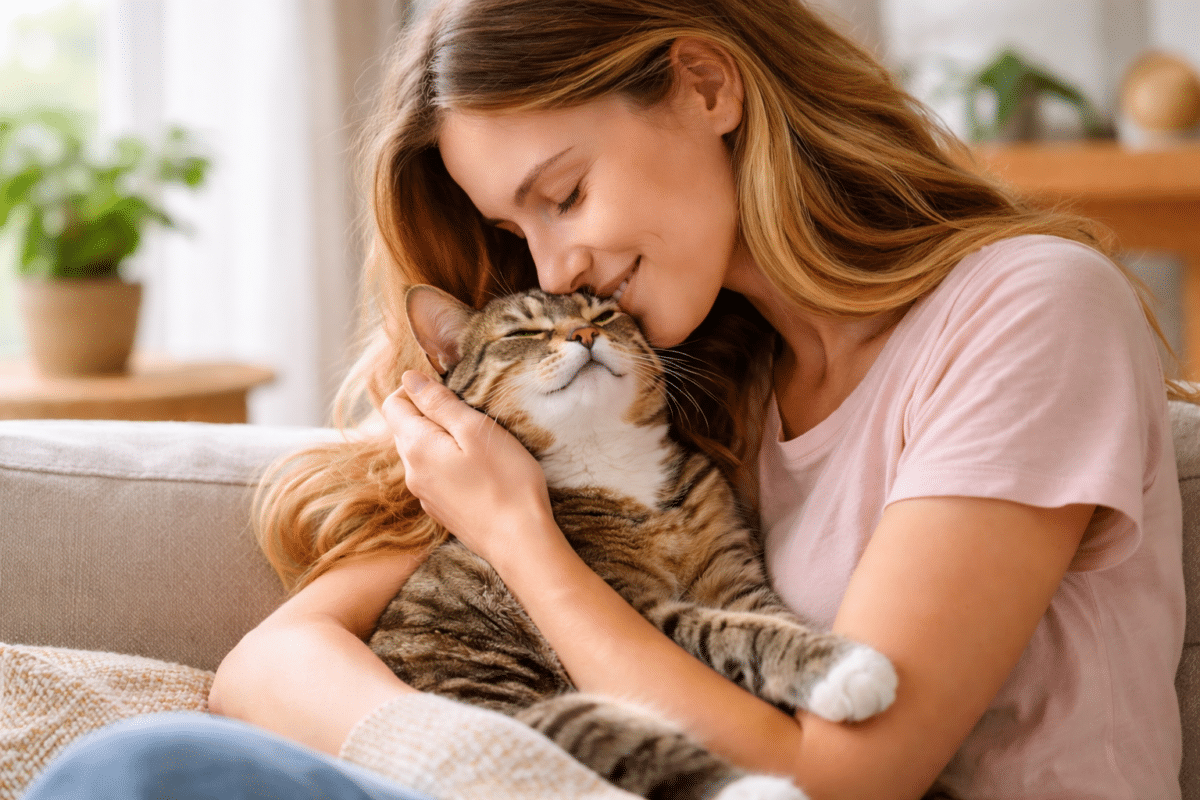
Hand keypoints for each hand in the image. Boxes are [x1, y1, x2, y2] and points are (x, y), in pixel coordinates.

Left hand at [381, 371, 556, 567]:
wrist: (519, 541)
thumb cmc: (506, 481)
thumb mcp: (475, 430)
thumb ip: (439, 403)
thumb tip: (410, 379)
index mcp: (417, 447)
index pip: (392, 405)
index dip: (416, 389)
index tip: (449, 390)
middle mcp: (412, 471)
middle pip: (405, 429)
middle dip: (429, 413)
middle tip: (468, 414)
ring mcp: (425, 494)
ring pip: (420, 453)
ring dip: (439, 439)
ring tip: (475, 441)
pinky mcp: (440, 510)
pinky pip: (433, 475)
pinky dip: (447, 463)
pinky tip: (476, 469)